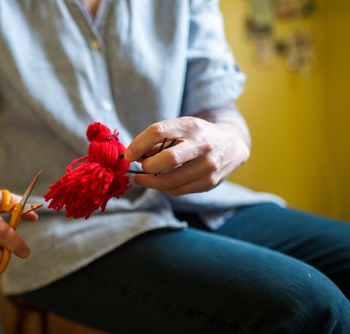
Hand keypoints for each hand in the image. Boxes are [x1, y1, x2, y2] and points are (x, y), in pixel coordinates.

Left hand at [124, 116, 249, 195]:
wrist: (233, 144)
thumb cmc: (197, 135)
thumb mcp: (180, 128)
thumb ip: (158, 140)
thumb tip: (133, 155)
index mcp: (190, 125)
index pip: (158, 131)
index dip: (138, 144)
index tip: (128, 154)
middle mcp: (202, 144)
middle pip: (168, 159)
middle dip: (148, 166)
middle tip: (141, 167)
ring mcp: (208, 165)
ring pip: (171, 180)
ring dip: (151, 182)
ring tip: (143, 179)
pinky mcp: (210, 182)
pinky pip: (178, 190)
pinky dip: (164, 188)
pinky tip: (159, 183)